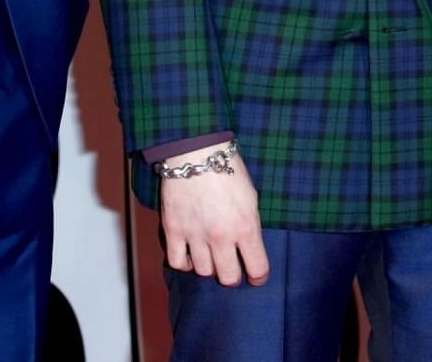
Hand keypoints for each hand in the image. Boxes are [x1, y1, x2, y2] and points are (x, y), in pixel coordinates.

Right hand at [159, 144, 269, 285]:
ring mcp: (195, 236)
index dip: (258, 276)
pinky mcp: (173, 231)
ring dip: (208, 267)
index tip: (256, 276)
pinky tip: (190, 255)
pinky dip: (184, 263)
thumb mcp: (251, 198)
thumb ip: (250, 226)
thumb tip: (248, 247)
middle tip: (231, 267)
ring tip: (210, 255)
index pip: (257, 268)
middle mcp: (221, 237)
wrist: (197, 153)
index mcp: (246, 227)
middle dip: (232, 275)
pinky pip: (177, 263)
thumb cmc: (228, 171)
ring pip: (203, 272)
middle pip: (228, 278)